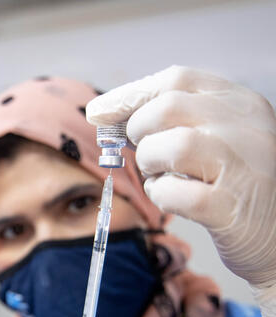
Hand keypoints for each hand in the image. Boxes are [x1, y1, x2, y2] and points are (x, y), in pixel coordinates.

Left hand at [86, 65, 275, 316]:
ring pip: (172, 145)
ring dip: (150, 164)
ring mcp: (243, 167)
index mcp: (242, 103)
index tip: (98, 113)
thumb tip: (106, 115)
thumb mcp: (218, 138)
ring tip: (160, 176)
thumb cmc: (238, 185)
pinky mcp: (232, 208)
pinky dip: (161, 195)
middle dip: (138, 131)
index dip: (128, 96)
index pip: (176, 80)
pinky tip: (171, 198)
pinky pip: (177, 194)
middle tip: (143, 153)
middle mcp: (247, 128)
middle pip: (168, 108)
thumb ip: (176, 121)